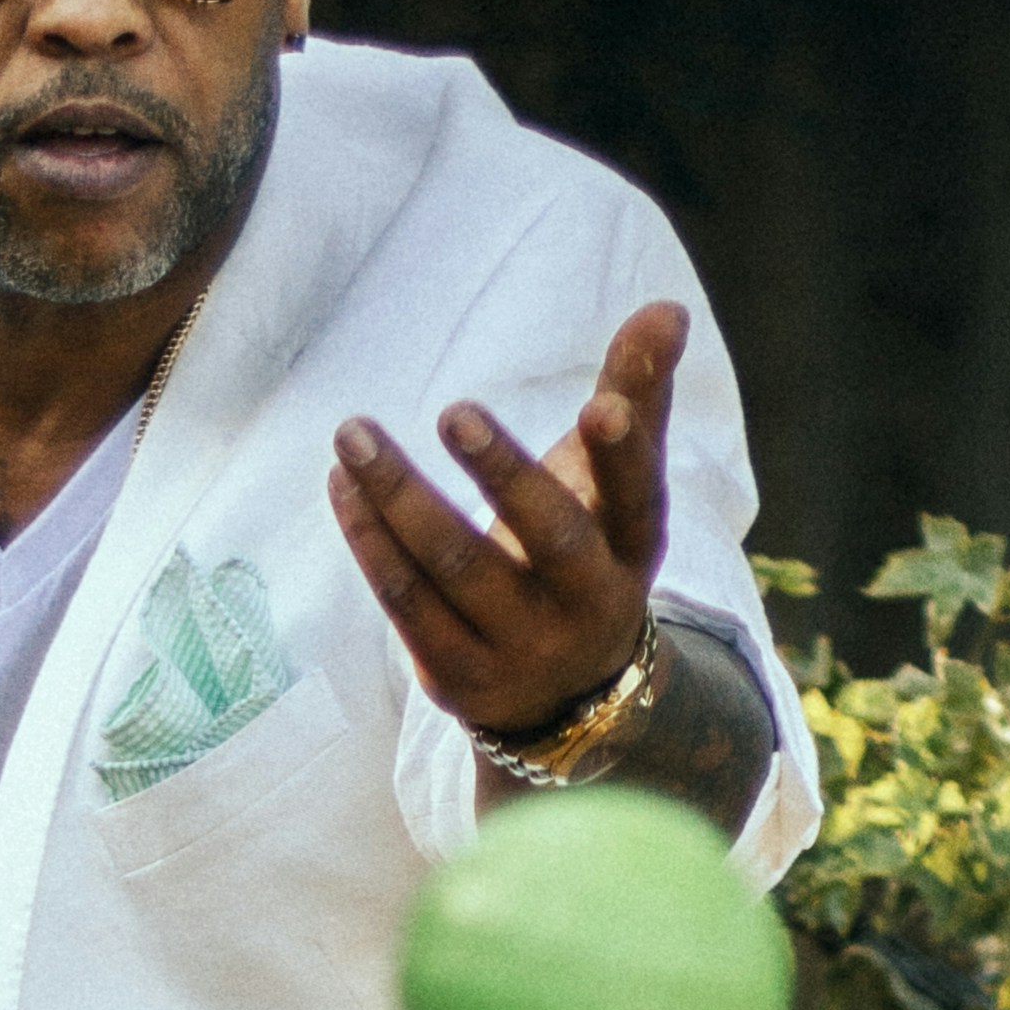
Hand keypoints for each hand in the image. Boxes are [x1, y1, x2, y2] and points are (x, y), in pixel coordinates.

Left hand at [329, 298, 687, 742]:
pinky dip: (370, 539)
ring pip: (456, 568)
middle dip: (503, 474)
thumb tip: (667, 305)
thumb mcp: (618, 491)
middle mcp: (586, 604)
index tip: (600, 406)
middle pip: (550, 537)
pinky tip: (342, 483)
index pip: (636, 497)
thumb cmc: (587, 557)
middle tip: (455, 411)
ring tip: (353, 432)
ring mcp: (520, 648)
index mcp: (632, 549)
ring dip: (399, 497)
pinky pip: (405, 603)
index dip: (621, 455)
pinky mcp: (457, 678)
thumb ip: (635, 398)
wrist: (567, 703)